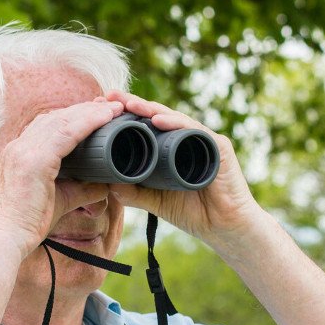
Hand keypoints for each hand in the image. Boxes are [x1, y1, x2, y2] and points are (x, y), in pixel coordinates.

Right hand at [0, 98, 125, 258]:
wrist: (5, 240)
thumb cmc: (26, 224)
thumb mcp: (59, 200)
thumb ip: (80, 190)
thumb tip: (104, 186)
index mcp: (18, 154)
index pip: (46, 126)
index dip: (72, 117)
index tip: (94, 114)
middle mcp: (18, 147)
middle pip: (55, 118)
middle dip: (83, 110)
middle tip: (108, 105)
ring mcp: (23, 151)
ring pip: (62, 121)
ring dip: (90, 112)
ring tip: (112, 108)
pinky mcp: (33, 160)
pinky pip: (65, 133)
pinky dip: (87, 122)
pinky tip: (104, 117)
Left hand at [103, 90, 263, 250]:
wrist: (225, 229)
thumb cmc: (195, 213)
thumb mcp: (156, 202)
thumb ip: (135, 193)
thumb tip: (108, 185)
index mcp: (172, 149)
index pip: (146, 126)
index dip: (125, 116)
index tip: (99, 109)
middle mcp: (187, 139)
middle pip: (157, 116)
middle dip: (133, 105)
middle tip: (110, 95)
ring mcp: (203, 141)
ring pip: (174, 119)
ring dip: (151, 109)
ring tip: (130, 104)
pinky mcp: (218, 147)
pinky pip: (195, 131)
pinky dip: (177, 124)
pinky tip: (159, 120)